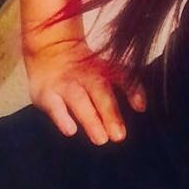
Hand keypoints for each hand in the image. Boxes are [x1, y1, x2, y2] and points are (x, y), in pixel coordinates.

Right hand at [23, 36, 145, 144]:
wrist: (49, 49)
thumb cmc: (83, 67)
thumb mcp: (105, 69)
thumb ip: (125, 85)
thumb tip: (142, 107)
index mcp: (103, 68)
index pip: (121, 77)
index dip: (132, 90)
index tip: (141, 107)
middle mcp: (85, 74)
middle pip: (99, 91)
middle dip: (110, 113)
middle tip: (119, 136)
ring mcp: (65, 83)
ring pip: (78, 100)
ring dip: (90, 119)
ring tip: (101, 139)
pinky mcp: (46, 93)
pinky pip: (53, 105)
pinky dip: (61, 118)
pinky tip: (71, 131)